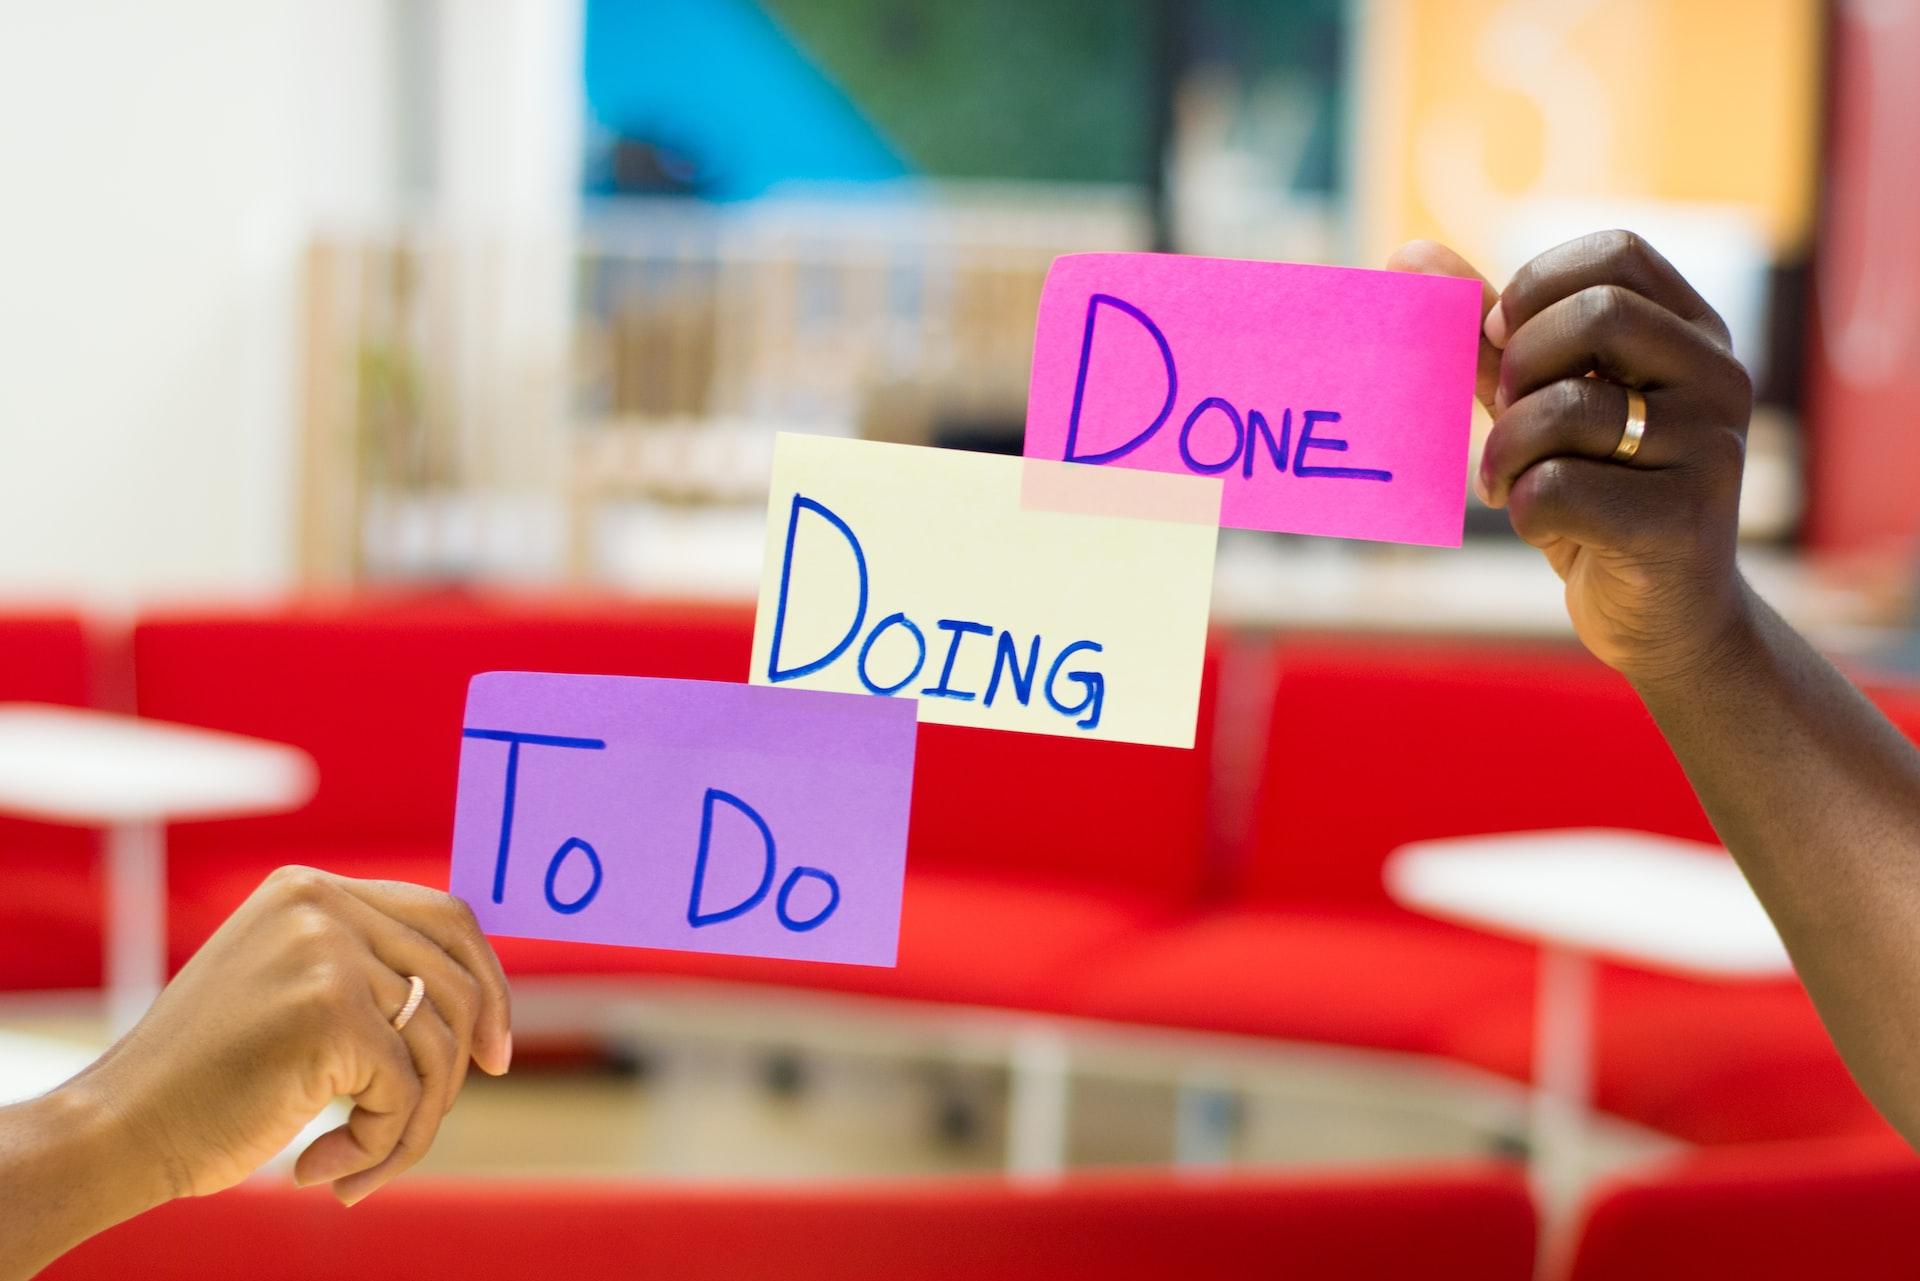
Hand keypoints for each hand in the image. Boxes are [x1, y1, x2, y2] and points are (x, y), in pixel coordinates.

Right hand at [70, 866, 511, 1208]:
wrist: (118, 1129)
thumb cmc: (206, 1080)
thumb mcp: (289, 992)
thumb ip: (367, 974)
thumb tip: (482, 1002)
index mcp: (311, 890)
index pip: (445, 918)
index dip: (487, 984)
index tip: (495, 1052)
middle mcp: (322, 907)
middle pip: (456, 981)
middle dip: (461, 1064)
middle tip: (426, 1122)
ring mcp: (327, 956)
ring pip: (438, 1047)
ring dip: (410, 1122)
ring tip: (355, 1164)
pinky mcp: (332, 1016)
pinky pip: (405, 1092)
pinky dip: (379, 1146)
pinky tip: (318, 1169)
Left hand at [1389, 233, 1754, 683]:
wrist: (1663, 618)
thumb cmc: (1598, 497)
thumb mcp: (1543, 407)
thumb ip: (1488, 338)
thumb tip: (1409, 255)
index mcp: (1694, 334)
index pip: (1618, 254)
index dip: (1538, 287)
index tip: (1502, 340)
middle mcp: (1719, 378)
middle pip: (1598, 315)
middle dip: (1521, 366)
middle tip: (1507, 414)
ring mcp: (1711, 449)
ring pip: (1568, 408)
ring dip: (1506, 449)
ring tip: (1506, 480)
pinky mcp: (1681, 522)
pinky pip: (1557, 488)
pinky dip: (1522, 508)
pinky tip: (1541, 527)